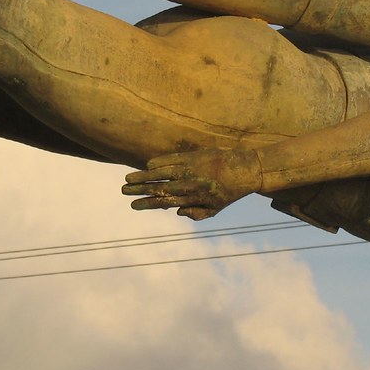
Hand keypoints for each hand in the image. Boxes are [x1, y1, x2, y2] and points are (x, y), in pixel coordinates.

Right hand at [122, 146, 260, 219]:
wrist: (247, 169)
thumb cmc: (230, 191)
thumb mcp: (216, 209)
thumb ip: (196, 214)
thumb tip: (177, 212)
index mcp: (193, 198)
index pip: (165, 202)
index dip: (147, 203)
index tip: (133, 205)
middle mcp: (190, 183)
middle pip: (159, 187)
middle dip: (140, 189)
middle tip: (123, 190)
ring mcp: (191, 168)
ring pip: (162, 172)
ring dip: (144, 175)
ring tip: (128, 178)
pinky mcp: (195, 156)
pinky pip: (173, 159)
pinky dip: (160, 162)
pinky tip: (148, 165)